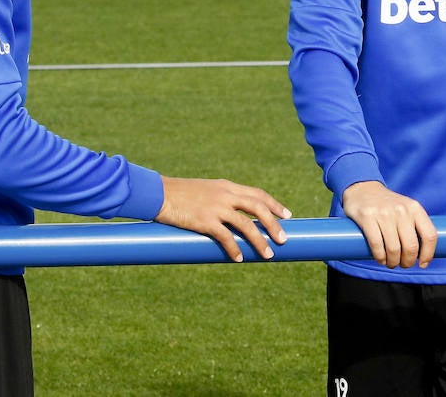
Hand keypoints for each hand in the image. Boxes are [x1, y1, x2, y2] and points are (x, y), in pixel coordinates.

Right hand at [156, 177, 290, 262]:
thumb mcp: (205, 191)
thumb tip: (232, 219)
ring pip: (246, 224)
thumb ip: (220, 201)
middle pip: (258, 208)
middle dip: (273, 224)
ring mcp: (216, 208)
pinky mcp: (205, 221)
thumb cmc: (180, 195)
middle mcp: (225, 195)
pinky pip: (225, 237)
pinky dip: (234, 249)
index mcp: (227, 187)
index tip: (286, 215)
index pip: (257, 194)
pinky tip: (239, 258)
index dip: (274, 205)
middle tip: (283, 239)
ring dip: (260, 240)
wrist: (159, 194)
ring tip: (268, 254)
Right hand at [341, 181, 436, 268]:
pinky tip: (380, 259)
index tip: (422, 264)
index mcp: (415, 208)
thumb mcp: (406, 208)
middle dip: (408, 262)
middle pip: (411, 246)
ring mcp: (384, 213)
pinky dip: (380, 257)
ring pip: (394, 249)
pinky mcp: (367, 216)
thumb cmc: (387, 204)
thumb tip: (423, 253)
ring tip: (391, 263)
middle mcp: (401, 210)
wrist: (363, 188)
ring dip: (393, 262)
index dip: (428, 254)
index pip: (429, 235)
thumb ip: (415, 225)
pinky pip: (376, 244)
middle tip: (403, 265)